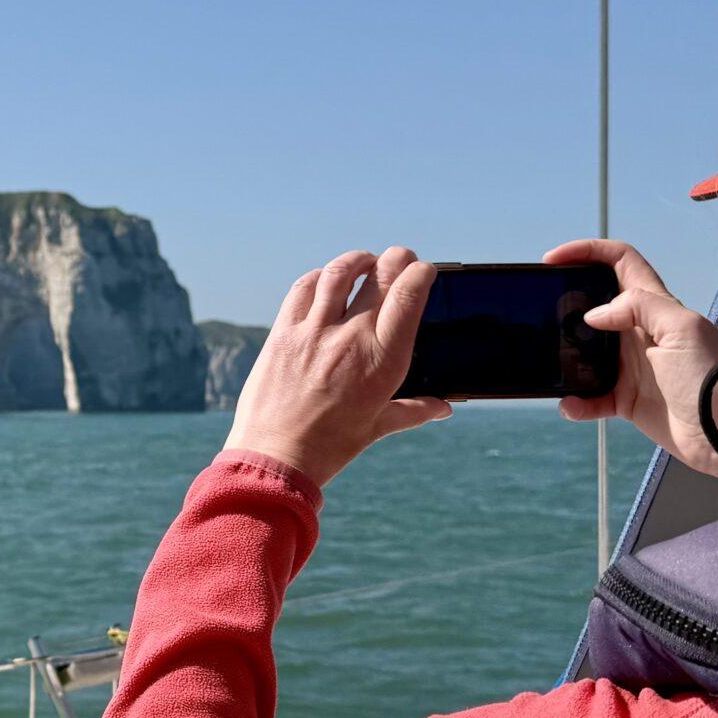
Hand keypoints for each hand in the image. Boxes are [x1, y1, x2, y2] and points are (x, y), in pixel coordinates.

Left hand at [226, 248, 451, 485]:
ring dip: (356, 260)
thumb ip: (413, 411)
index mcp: (382, 360)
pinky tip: (325, 280)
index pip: (408, 295)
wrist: (275, 458)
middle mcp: (349, 338)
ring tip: (364, 261)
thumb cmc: (330, 447)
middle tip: (398, 259)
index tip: (423, 271)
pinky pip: (302, 289)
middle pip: (377, 275)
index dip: (420, 273)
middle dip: (394, 260)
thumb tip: (443, 407)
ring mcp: (313, 332)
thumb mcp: (377, 427)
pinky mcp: (282, 334)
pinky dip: (318, 277)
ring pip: (338, 273)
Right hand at [542, 239, 717, 503]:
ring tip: (551, 362)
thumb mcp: (682, 329)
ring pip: (583, 350)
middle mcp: (639, 331)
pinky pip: (589, 396)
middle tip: (541, 308)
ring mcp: (630, 365)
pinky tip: (572, 404)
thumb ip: (640, 306)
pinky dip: (576, 401)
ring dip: (564, 356)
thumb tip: (594, 314)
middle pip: (593, 302)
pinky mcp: (625, 398)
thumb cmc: (713, 379)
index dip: (588, 251)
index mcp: (655, 307)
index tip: (553, 259)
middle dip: (565, 300)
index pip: (620, 262)